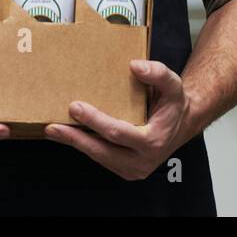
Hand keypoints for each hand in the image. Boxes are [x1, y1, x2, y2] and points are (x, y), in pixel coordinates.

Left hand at [43, 59, 195, 180]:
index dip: (94, 121)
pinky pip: (101, 159)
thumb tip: (135, 66)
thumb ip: (158, 73)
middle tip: (53, 126)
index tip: (75, 107)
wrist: (183, 123)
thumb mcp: (173, 84)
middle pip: (102, 151)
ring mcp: (133, 169)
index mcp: (153, 141)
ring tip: (53, 131)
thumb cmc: (174, 104)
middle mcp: (142, 161)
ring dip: (75, 144)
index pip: (118, 133)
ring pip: (99, 157)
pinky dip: (84, 147)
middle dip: (75, 138)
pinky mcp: (125, 169)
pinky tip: (68, 136)